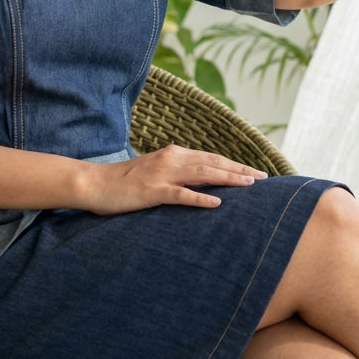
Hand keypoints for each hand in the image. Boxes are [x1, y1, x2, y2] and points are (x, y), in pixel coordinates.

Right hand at [81, 144, 267, 214]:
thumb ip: (177, 174)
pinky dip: (201, 198)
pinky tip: (217, 204)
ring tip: (250, 185)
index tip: (255, 172)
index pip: (212, 157)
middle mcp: (171, 159)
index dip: (235, 165)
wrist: (94, 183)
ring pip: (203, 174)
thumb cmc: (125, 182)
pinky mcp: (152, 191)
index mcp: (173, 154)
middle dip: (240, 170)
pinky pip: (181, 194)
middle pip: (213, 162)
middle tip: (264, 178)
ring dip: (229, 179)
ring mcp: (162, 174)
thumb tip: (202, 183)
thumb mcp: (155, 173)